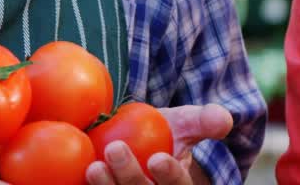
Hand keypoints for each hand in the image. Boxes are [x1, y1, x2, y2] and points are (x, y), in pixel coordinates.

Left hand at [85, 104, 233, 184]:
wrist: (134, 142)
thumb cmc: (164, 135)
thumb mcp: (187, 124)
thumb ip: (205, 120)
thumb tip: (224, 119)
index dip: (169, 176)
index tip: (156, 158)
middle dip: (129, 178)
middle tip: (114, 150)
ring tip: (93, 166)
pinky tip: (75, 178)